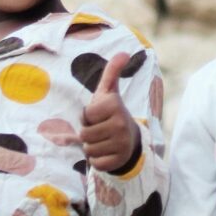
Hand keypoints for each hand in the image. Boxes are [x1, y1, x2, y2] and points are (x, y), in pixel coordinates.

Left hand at [79, 58, 141, 173]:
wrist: (131, 139)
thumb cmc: (112, 113)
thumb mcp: (109, 92)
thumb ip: (112, 72)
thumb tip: (123, 52)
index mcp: (115, 105)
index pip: (85, 116)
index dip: (88, 117)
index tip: (99, 115)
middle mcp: (120, 124)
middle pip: (84, 134)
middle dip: (88, 133)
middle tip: (101, 129)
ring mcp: (121, 143)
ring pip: (88, 149)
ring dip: (92, 146)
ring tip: (104, 140)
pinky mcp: (118, 160)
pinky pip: (95, 163)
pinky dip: (97, 160)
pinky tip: (107, 152)